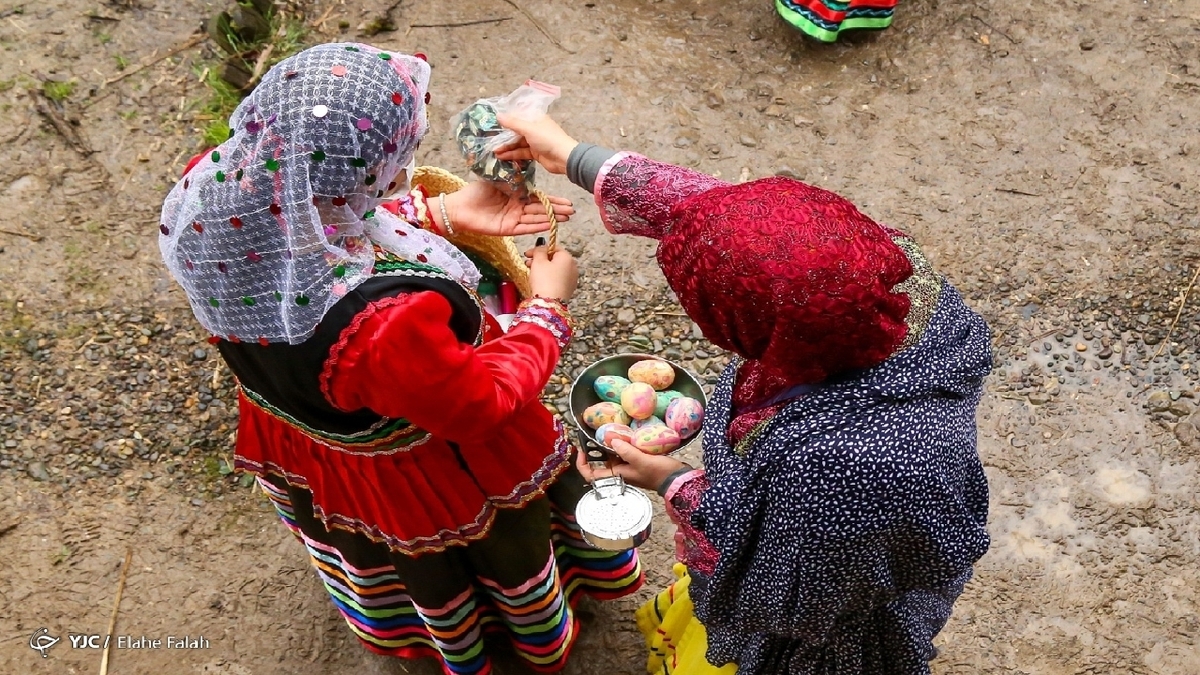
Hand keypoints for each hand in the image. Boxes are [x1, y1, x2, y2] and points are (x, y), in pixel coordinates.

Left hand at [441, 180, 573, 236]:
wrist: (458, 206)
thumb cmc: (474, 192)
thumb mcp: (496, 179)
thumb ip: (512, 177)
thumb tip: (524, 165)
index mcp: (516, 197)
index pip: (538, 199)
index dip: (553, 201)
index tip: (567, 201)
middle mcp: (517, 209)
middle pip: (540, 210)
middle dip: (556, 211)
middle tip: (572, 211)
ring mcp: (513, 220)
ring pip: (535, 219)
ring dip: (550, 219)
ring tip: (566, 218)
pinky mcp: (507, 229)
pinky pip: (525, 228)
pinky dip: (537, 226)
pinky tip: (548, 224)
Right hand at [494, 113, 578, 174]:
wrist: (564, 158)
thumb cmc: (548, 139)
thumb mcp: (528, 129)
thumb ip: (512, 123)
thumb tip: (498, 115)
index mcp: (535, 118)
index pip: (518, 116)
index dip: (506, 119)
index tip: (492, 122)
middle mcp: (534, 128)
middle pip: (516, 131)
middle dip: (504, 137)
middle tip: (490, 141)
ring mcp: (535, 141)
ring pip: (518, 143)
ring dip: (507, 147)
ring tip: (494, 151)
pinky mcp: (535, 153)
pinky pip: (521, 152)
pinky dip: (513, 154)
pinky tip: (502, 157)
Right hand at [526, 244, 577, 300]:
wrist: (550, 303)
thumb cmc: (544, 281)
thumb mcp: (538, 261)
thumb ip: (539, 250)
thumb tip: (541, 246)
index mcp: (567, 257)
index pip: (553, 247)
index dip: (539, 249)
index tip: (529, 253)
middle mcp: (573, 266)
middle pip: (555, 258)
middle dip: (541, 259)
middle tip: (529, 263)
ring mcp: (572, 278)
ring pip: (556, 269)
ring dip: (544, 268)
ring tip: (532, 272)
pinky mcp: (569, 288)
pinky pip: (558, 278)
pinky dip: (549, 277)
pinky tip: (540, 281)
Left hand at [575, 439, 688, 491]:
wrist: (678, 478)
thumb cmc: (660, 473)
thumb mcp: (641, 461)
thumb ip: (626, 451)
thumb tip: (610, 440)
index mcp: (618, 476)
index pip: (592, 475)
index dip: (582, 465)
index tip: (581, 450)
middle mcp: (621, 472)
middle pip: (602, 461)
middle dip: (597, 448)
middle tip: (596, 432)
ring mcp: (630, 466)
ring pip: (614, 455)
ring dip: (611, 443)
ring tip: (610, 428)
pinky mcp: (639, 460)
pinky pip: (625, 451)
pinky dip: (623, 442)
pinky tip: (626, 432)